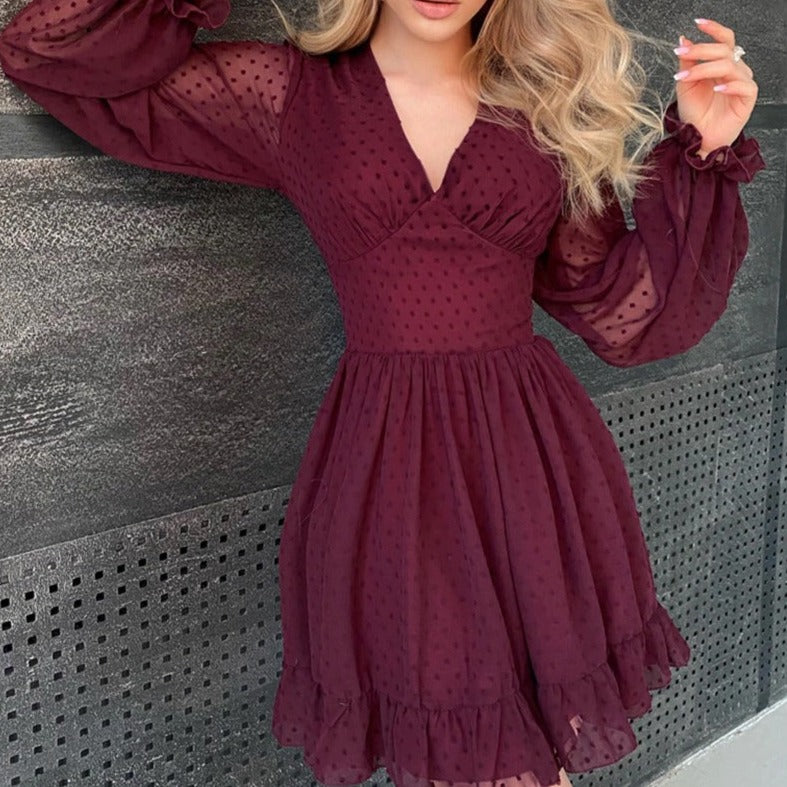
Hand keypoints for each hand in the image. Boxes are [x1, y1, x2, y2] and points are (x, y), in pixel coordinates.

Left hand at [673, 18, 758, 159]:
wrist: (697, 138)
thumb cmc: (694, 114)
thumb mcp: (684, 85)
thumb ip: (686, 63)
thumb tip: (683, 39)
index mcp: (721, 65)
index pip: (724, 40)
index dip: (714, 29)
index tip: (698, 23)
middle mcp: (734, 70)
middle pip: (724, 50)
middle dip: (701, 50)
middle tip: (682, 54)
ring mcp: (742, 83)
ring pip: (729, 66)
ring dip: (705, 69)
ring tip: (687, 78)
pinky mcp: (748, 98)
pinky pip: (744, 85)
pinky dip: (729, 85)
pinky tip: (716, 89)